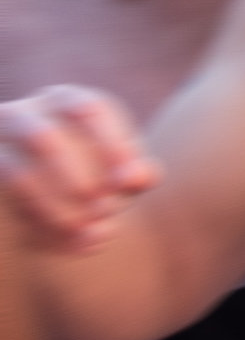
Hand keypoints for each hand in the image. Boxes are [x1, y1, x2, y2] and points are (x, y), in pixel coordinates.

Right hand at [0, 86, 160, 249]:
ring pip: (15, 173)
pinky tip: (64, 237)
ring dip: (54, 206)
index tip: (129, 182)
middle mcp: (24, 115)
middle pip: (43, 138)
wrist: (53, 212)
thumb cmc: (98, 182)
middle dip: (77, 179)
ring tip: (84, 229)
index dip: (111, 144)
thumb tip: (135, 177)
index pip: (89, 109)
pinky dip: (37, 221)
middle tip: (104, 209)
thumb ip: (137, 174)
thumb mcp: (123, 178)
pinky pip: (6, 197)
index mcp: (67, 102)